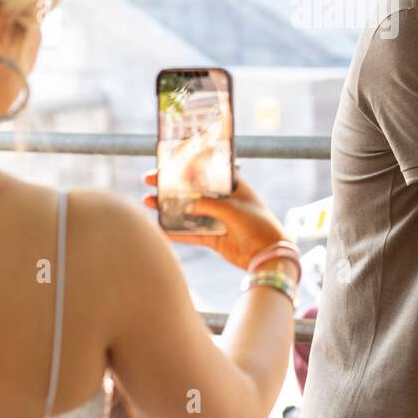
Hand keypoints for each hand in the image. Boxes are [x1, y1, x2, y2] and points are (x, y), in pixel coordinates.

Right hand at [143, 169, 287, 270]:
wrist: (269, 254)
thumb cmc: (257, 225)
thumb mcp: (232, 209)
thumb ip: (209, 205)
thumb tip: (188, 205)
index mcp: (232, 186)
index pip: (206, 171)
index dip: (186, 166)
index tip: (166, 162)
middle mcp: (223, 200)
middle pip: (192, 190)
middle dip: (170, 186)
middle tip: (149, 181)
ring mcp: (217, 219)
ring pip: (188, 211)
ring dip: (169, 207)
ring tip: (147, 202)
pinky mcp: (214, 238)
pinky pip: (191, 233)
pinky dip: (176, 232)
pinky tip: (159, 228)